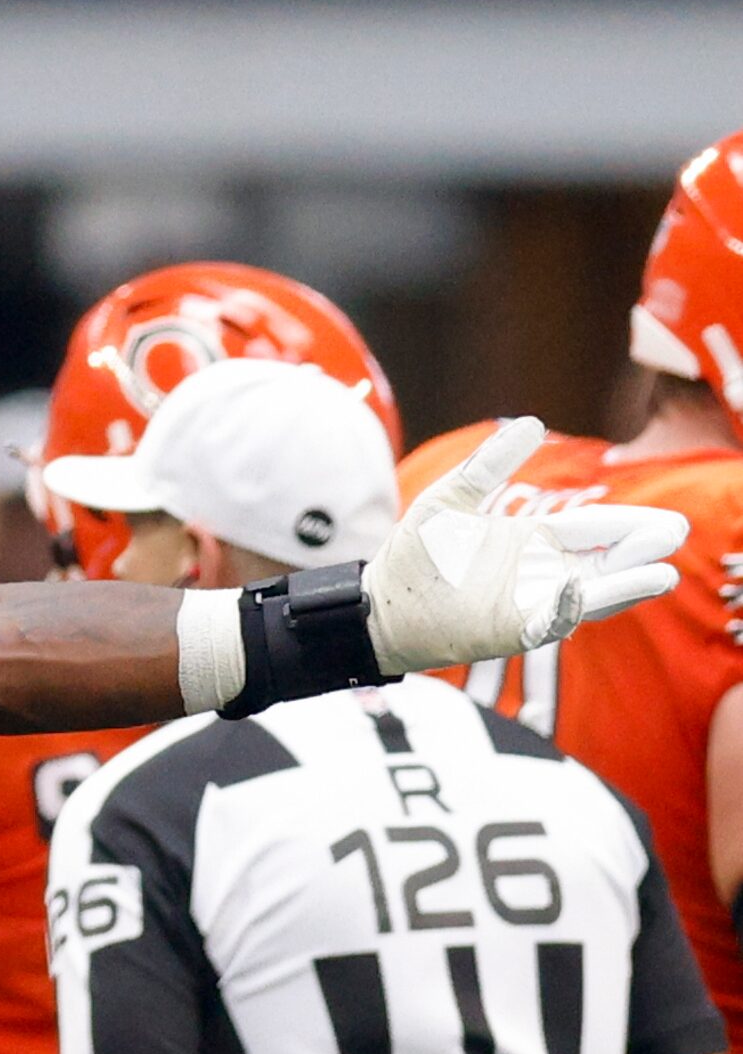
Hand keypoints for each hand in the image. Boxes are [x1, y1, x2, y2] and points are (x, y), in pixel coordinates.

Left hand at [366, 417, 686, 674]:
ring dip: (624, 586)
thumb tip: (531, 423)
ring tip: (661, 574)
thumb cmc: (415, 553)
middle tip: (674, 535)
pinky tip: (584, 592)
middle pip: (606, 560)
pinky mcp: (512, 631)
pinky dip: (568, 609)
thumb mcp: (450, 499)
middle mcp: (542, 572)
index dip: (630, 524)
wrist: (379, 602)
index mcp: (535, 540)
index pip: (595, 528)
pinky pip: (549, 620)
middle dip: (640, 550)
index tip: (669, 523)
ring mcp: (531, 603)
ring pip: (591, 594)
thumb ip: (487, 466)